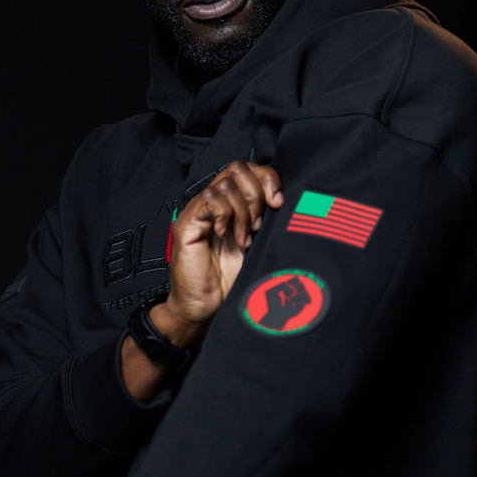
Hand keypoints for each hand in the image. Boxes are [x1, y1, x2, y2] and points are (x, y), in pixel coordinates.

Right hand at [155, 160, 283, 341]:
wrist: (206, 308)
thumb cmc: (230, 281)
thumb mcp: (259, 246)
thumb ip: (268, 221)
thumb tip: (289, 202)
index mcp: (233, 205)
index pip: (251, 169)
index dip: (268, 179)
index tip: (279, 203)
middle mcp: (215, 203)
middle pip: (238, 168)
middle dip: (256, 193)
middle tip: (259, 224)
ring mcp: (199, 211)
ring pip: (226, 184)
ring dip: (243, 212)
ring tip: (243, 238)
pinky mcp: (187, 223)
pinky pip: (209, 199)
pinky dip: (224, 215)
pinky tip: (226, 236)